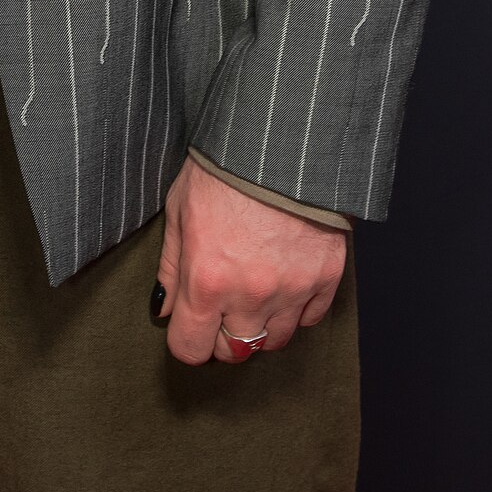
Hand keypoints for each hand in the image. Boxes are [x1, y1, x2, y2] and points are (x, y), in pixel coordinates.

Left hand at [154, 157, 345, 366]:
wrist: (282, 139)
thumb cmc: (223, 167)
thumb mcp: (180, 208)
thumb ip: (172, 265)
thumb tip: (165, 308)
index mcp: (207, 280)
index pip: (191, 349)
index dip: (187, 339)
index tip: (190, 323)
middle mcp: (251, 295)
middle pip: (234, 352)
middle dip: (223, 335)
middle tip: (222, 306)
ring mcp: (292, 289)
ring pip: (274, 341)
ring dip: (261, 324)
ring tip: (255, 292)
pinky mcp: (326, 277)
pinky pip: (311, 318)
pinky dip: (297, 308)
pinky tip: (286, 280)